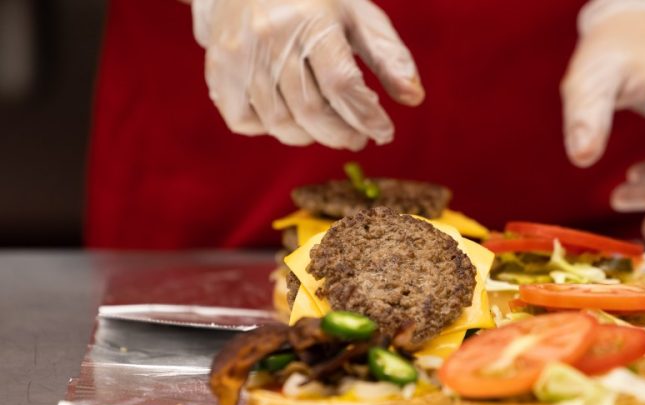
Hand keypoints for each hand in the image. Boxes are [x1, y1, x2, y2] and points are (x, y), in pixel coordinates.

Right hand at [191, 0, 423, 149]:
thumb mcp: (357, 13)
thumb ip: (388, 55)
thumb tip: (414, 98)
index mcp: (312, 18)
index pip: (343, 85)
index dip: (367, 117)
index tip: (384, 133)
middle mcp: (271, 38)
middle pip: (312, 111)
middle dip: (342, 134)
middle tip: (359, 138)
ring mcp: (240, 56)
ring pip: (280, 122)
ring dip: (310, 136)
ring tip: (328, 127)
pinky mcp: (218, 69)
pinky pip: (244, 120)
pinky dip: (270, 129)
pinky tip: (289, 116)